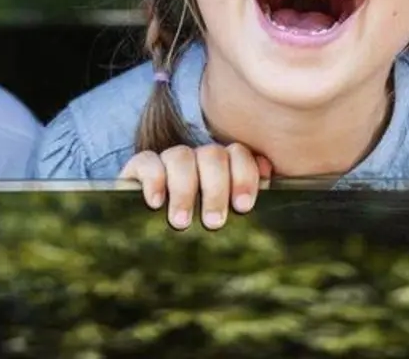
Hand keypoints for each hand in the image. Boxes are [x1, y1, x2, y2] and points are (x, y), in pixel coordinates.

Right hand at [119, 143, 271, 229]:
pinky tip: (155, 203)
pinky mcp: (138, 169)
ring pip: (181, 156)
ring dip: (185, 189)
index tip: (243, 206)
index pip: (239, 154)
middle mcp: (197, 160)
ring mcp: (167, 162)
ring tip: (182, 222)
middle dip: (216, 188)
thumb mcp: (227, 227)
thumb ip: (245, 208)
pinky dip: (154, 179)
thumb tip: (269, 188)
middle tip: (214, 222)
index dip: (244, 175)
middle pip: (212, 154)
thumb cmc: (197, 241)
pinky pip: (146, 160)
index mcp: (223, 169)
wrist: (150, 253)